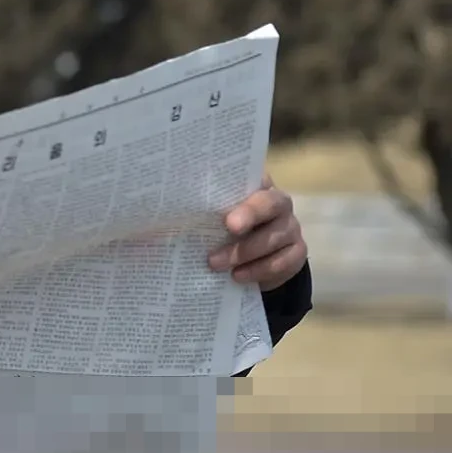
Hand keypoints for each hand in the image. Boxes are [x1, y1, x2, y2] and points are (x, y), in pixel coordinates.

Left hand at [209, 174, 307, 290]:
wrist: (252, 262)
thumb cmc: (221, 231)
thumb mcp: (209, 220)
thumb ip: (198, 214)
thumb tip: (156, 222)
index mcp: (255, 187)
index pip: (254, 177)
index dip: (242, 185)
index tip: (226, 206)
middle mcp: (278, 203)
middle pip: (271, 204)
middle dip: (249, 215)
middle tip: (229, 227)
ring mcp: (290, 228)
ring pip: (275, 236)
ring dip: (244, 251)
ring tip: (216, 263)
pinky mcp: (296, 253)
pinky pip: (283, 261)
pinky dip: (258, 270)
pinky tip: (237, 276)